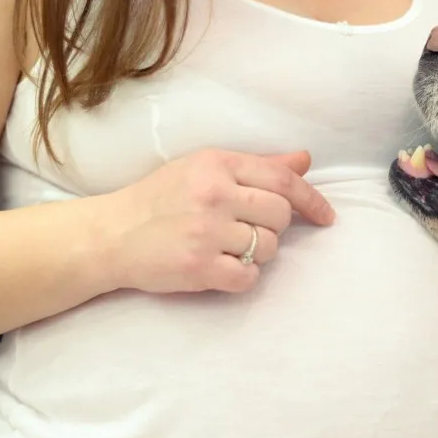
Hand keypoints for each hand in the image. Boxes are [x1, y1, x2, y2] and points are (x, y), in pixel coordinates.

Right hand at [96, 149, 334, 294]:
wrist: (111, 234)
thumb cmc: (161, 198)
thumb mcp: (204, 168)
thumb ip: (257, 166)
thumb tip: (304, 160)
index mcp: (218, 164)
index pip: (283, 180)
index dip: (312, 200)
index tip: (326, 217)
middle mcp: (214, 194)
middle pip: (280, 215)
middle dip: (273, 227)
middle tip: (245, 229)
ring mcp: (206, 232)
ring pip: (267, 247)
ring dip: (256, 253)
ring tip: (227, 247)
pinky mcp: (198, 267)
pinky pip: (248, 277)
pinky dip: (243, 277)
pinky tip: (222, 268)